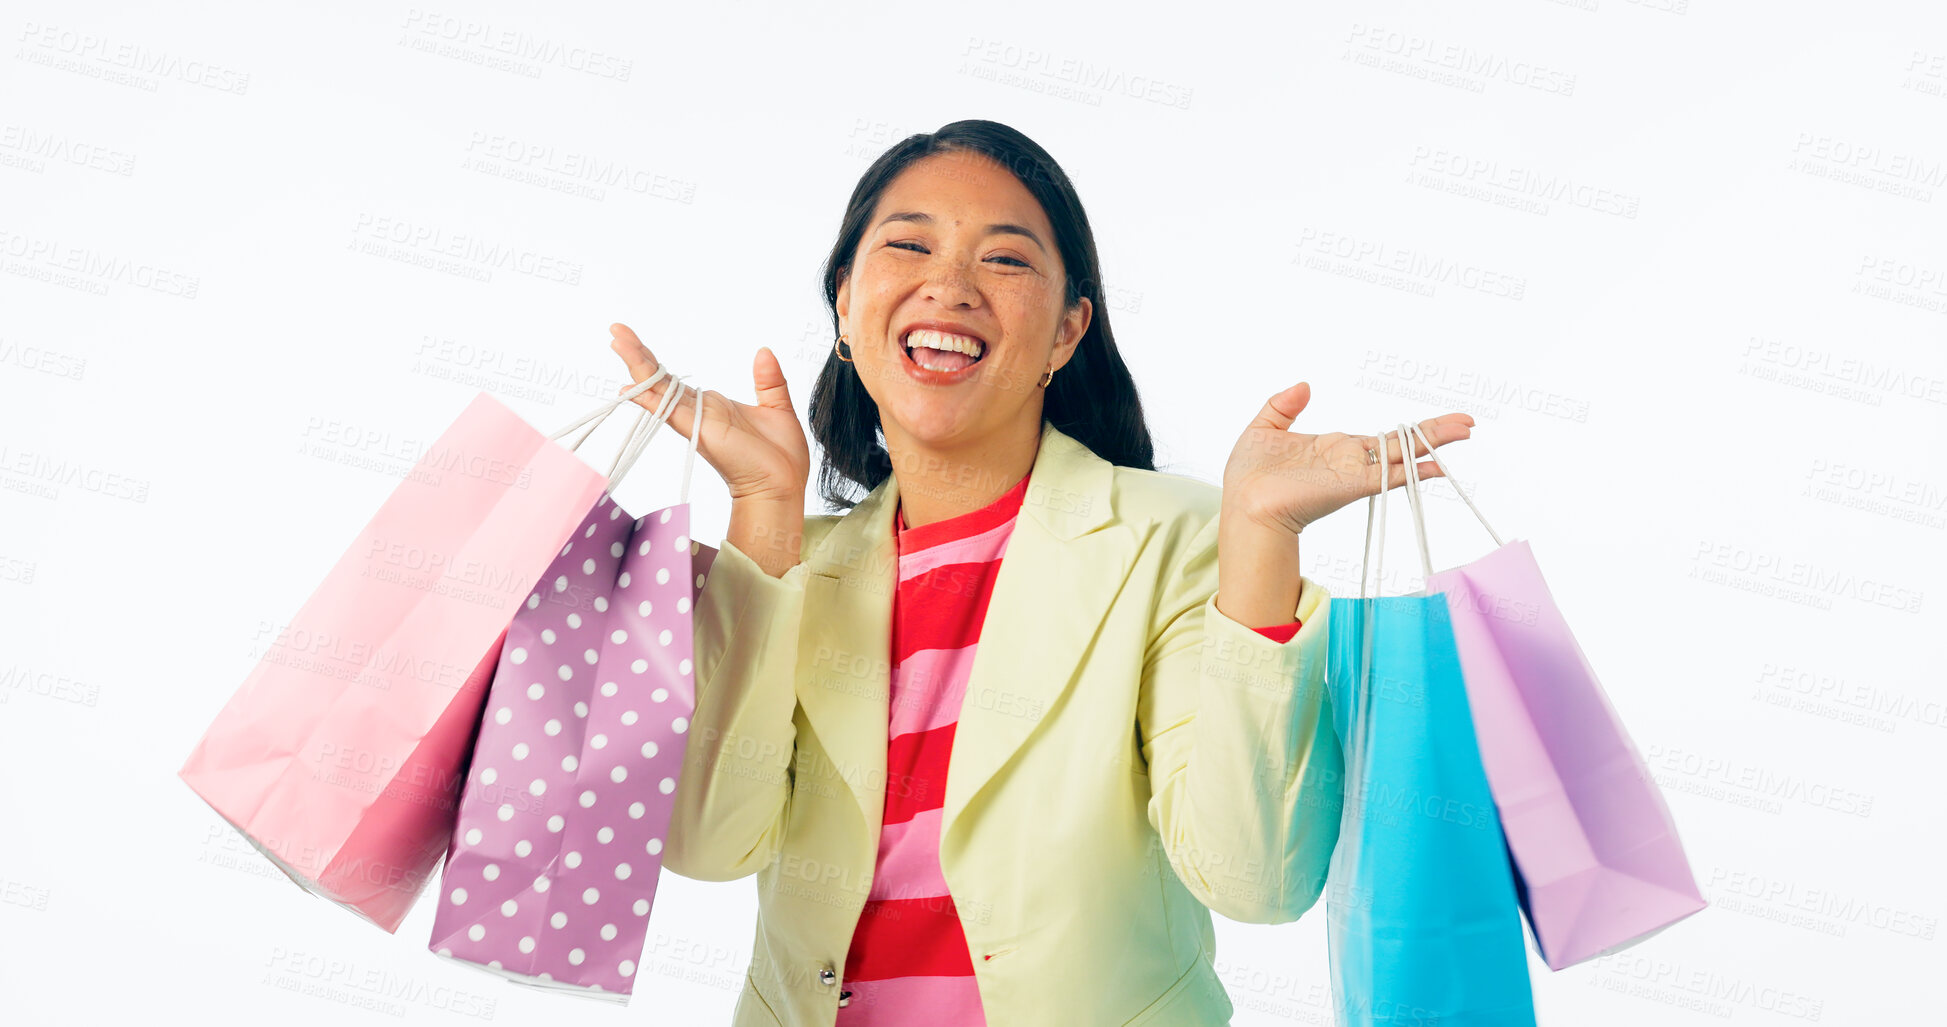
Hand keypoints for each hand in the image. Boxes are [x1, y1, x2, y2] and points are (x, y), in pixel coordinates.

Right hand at [609, 323, 809, 503]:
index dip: (653, 359)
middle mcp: (698, 412)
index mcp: (713, 405)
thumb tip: (764, 351)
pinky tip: (631, 387)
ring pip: (660, 390)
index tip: (633, 338)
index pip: (675, 379)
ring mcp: (696, 422)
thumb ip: (768, 380)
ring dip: (638, 367)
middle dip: (637, 354)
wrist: (783, 486)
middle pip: (660, 380)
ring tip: (617, 342)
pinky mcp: (700, 433)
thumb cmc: (780, 457)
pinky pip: (670, 411)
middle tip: (616, 330)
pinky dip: (651, 399)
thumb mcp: (778, 407)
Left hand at [1221, 381, 1473, 536]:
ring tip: (1466, 431)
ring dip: (1434, 444)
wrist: (1244, 505)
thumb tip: (1305, 385)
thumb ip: (1284, 406)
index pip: (1380, 439)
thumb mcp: (1264, 429)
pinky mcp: (1350, 486)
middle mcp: (1350, 462)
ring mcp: (1353, 474)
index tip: (1438, 422)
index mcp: (1334, 449)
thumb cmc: (1248, 477)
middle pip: (1401, 444)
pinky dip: (1413, 470)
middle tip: (1468, 422)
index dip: (1409, 430)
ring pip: (1402, 455)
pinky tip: (1438, 465)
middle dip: (1434, 432)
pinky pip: (1389, 476)